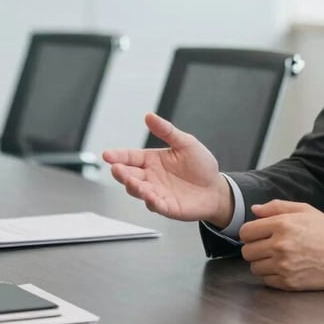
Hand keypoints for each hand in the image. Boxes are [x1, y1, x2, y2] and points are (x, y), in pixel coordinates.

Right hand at [102, 113, 233, 225]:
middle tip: (116, 168)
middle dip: (121, 172)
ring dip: (134, 186)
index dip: (117, 156)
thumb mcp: (186, 143)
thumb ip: (167, 131)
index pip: (130, 157)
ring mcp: (157, 192)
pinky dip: (151, 201)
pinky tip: (150, 196)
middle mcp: (150, 177)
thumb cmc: (201, 166)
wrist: (216, 188)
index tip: (107, 154)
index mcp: (152, 160)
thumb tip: (149, 116)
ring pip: (138, 190)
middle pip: (129, 175)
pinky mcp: (166, 206)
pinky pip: (155, 205)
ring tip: (132, 181)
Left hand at [239, 200, 323, 290]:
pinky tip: (286, 268)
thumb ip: (277, 207)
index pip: (245, 232)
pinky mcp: (289, 283)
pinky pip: (266, 281)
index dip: (251, 233)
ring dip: (263, 263)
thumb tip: (255, 210)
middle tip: (269, 247)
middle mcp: (279, 245)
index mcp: (282, 224)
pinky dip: (272, 276)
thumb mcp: (305, 210)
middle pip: (246, 251)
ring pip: (254, 268)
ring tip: (279, 258)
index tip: (259, 235)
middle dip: (255, 248)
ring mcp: (283, 266)